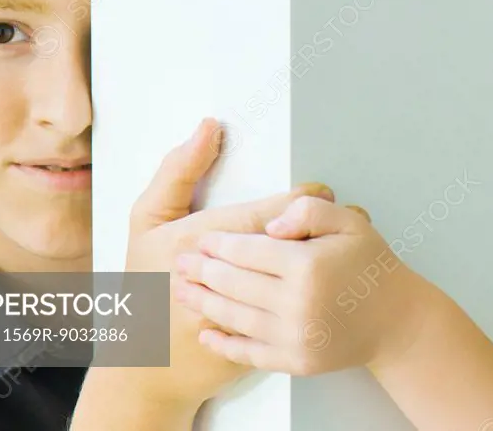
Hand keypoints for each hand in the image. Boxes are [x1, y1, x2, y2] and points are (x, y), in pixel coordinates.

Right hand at [108, 118, 335, 408]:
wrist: (146, 365)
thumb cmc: (146, 282)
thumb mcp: (147, 221)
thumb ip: (178, 171)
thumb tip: (208, 127)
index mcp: (201, 239)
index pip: (268, 212)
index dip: (301, 199)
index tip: (318, 190)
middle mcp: (227, 277)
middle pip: (292, 243)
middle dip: (324, 225)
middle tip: (341, 211)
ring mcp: (245, 315)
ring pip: (306, 279)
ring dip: (333, 258)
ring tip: (346, 241)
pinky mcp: (263, 343)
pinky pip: (306, 312)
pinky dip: (326, 295)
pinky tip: (333, 281)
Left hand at [173, 195, 430, 375]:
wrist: (395, 320)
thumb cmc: (370, 266)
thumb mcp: (348, 222)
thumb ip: (308, 210)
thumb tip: (270, 225)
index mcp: (307, 265)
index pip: (249, 251)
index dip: (220, 244)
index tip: (202, 239)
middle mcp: (298, 304)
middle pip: (234, 284)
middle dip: (203, 272)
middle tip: (180, 262)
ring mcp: (296, 337)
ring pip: (235, 317)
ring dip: (204, 303)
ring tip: (182, 290)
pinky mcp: (296, 361)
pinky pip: (249, 352)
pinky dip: (224, 342)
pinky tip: (207, 331)